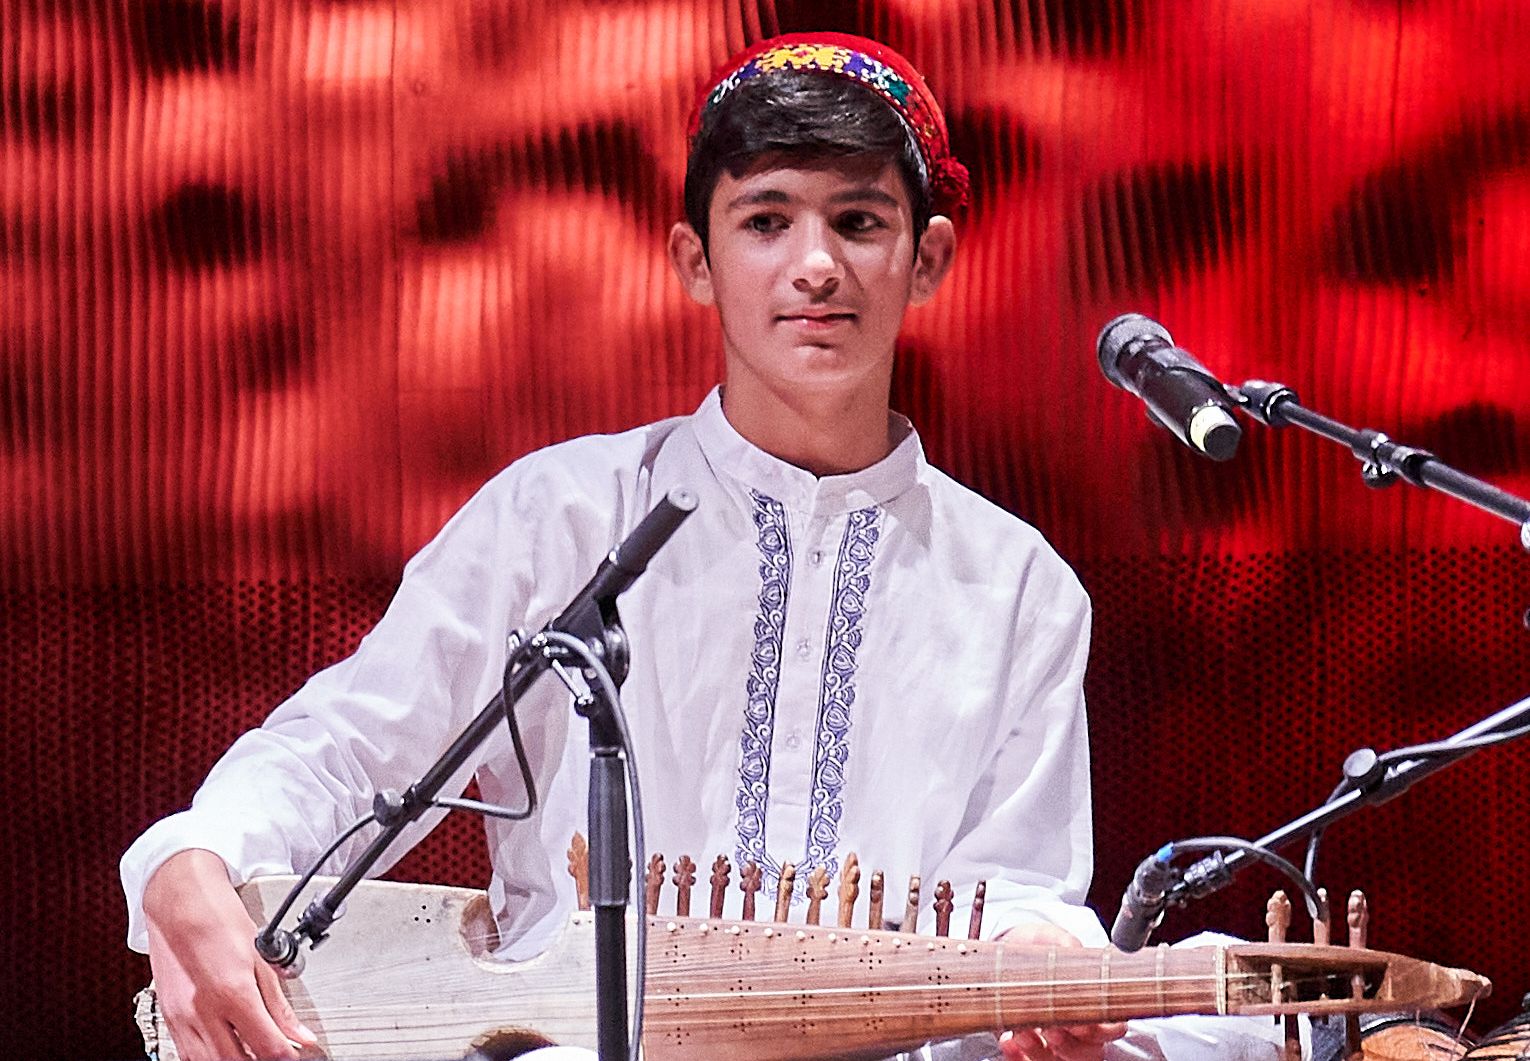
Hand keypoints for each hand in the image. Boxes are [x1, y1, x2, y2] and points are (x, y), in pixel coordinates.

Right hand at [143, 849, 319, 1060]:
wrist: (181, 902)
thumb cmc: (220, 919)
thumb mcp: (262, 958)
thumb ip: (280, 1005)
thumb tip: (300, 1034)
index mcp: (233, 992)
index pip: (266, 1045)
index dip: (286, 1056)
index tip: (297, 1054)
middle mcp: (204, 1010)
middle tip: (276, 1053)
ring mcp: (181, 1017)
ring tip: (254, 1051)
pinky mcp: (168, 1017)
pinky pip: (188, 1054)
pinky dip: (209, 1058)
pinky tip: (226, 1050)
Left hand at [995, 922, 1126, 1060]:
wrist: (1006, 957)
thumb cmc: (1037, 950)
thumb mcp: (1049, 939)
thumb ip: (1062, 942)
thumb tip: (1071, 947)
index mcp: (1095, 1003)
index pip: (1112, 1027)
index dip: (1101, 1029)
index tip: (1081, 1019)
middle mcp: (1079, 1031)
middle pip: (1088, 1052)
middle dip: (1069, 1044)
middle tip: (1050, 1028)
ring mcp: (1054, 1045)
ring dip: (1039, 1051)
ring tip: (1021, 1032)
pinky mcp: (1027, 1051)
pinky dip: (1016, 1058)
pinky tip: (1007, 1042)